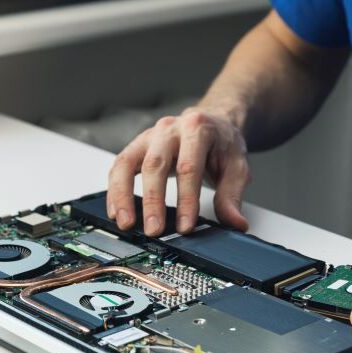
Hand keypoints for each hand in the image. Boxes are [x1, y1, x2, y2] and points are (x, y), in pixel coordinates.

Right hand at [106, 107, 250, 236]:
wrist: (210, 122)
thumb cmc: (220, 143)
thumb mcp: (236, 166)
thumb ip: (232, 195)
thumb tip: (235, 223)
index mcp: (197, 128)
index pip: (188, 167)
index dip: (186, 199)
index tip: (185, 226)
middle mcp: (168, 129)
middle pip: (155, 165)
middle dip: (152, 201)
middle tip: (154, 230)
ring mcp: (148, 136)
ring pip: (127, 163)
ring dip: (123, 196)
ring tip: (126, 223)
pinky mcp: (135, 147)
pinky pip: (118, 167)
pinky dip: (114, 191)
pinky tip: (116, 211)